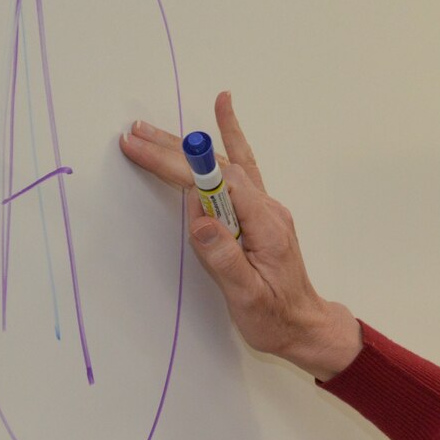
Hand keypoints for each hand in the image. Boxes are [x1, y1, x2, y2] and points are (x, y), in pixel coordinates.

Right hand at [118, 90, 360, 379]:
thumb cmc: (276, 317)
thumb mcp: (247, 296)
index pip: (215, 183)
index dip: (177, 164)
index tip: (142, 149)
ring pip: (226, 165)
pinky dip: (229, 140)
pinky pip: (240, 170)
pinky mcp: (258, 215)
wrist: (305, 327)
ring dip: (189, 146)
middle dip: (173, 149)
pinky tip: (223, 113)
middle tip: (134, 133)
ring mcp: (264, 210)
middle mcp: (267, 209)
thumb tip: (199, 222)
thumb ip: (224, 258)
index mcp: (265, 225)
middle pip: (218, 167)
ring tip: (152, 129)